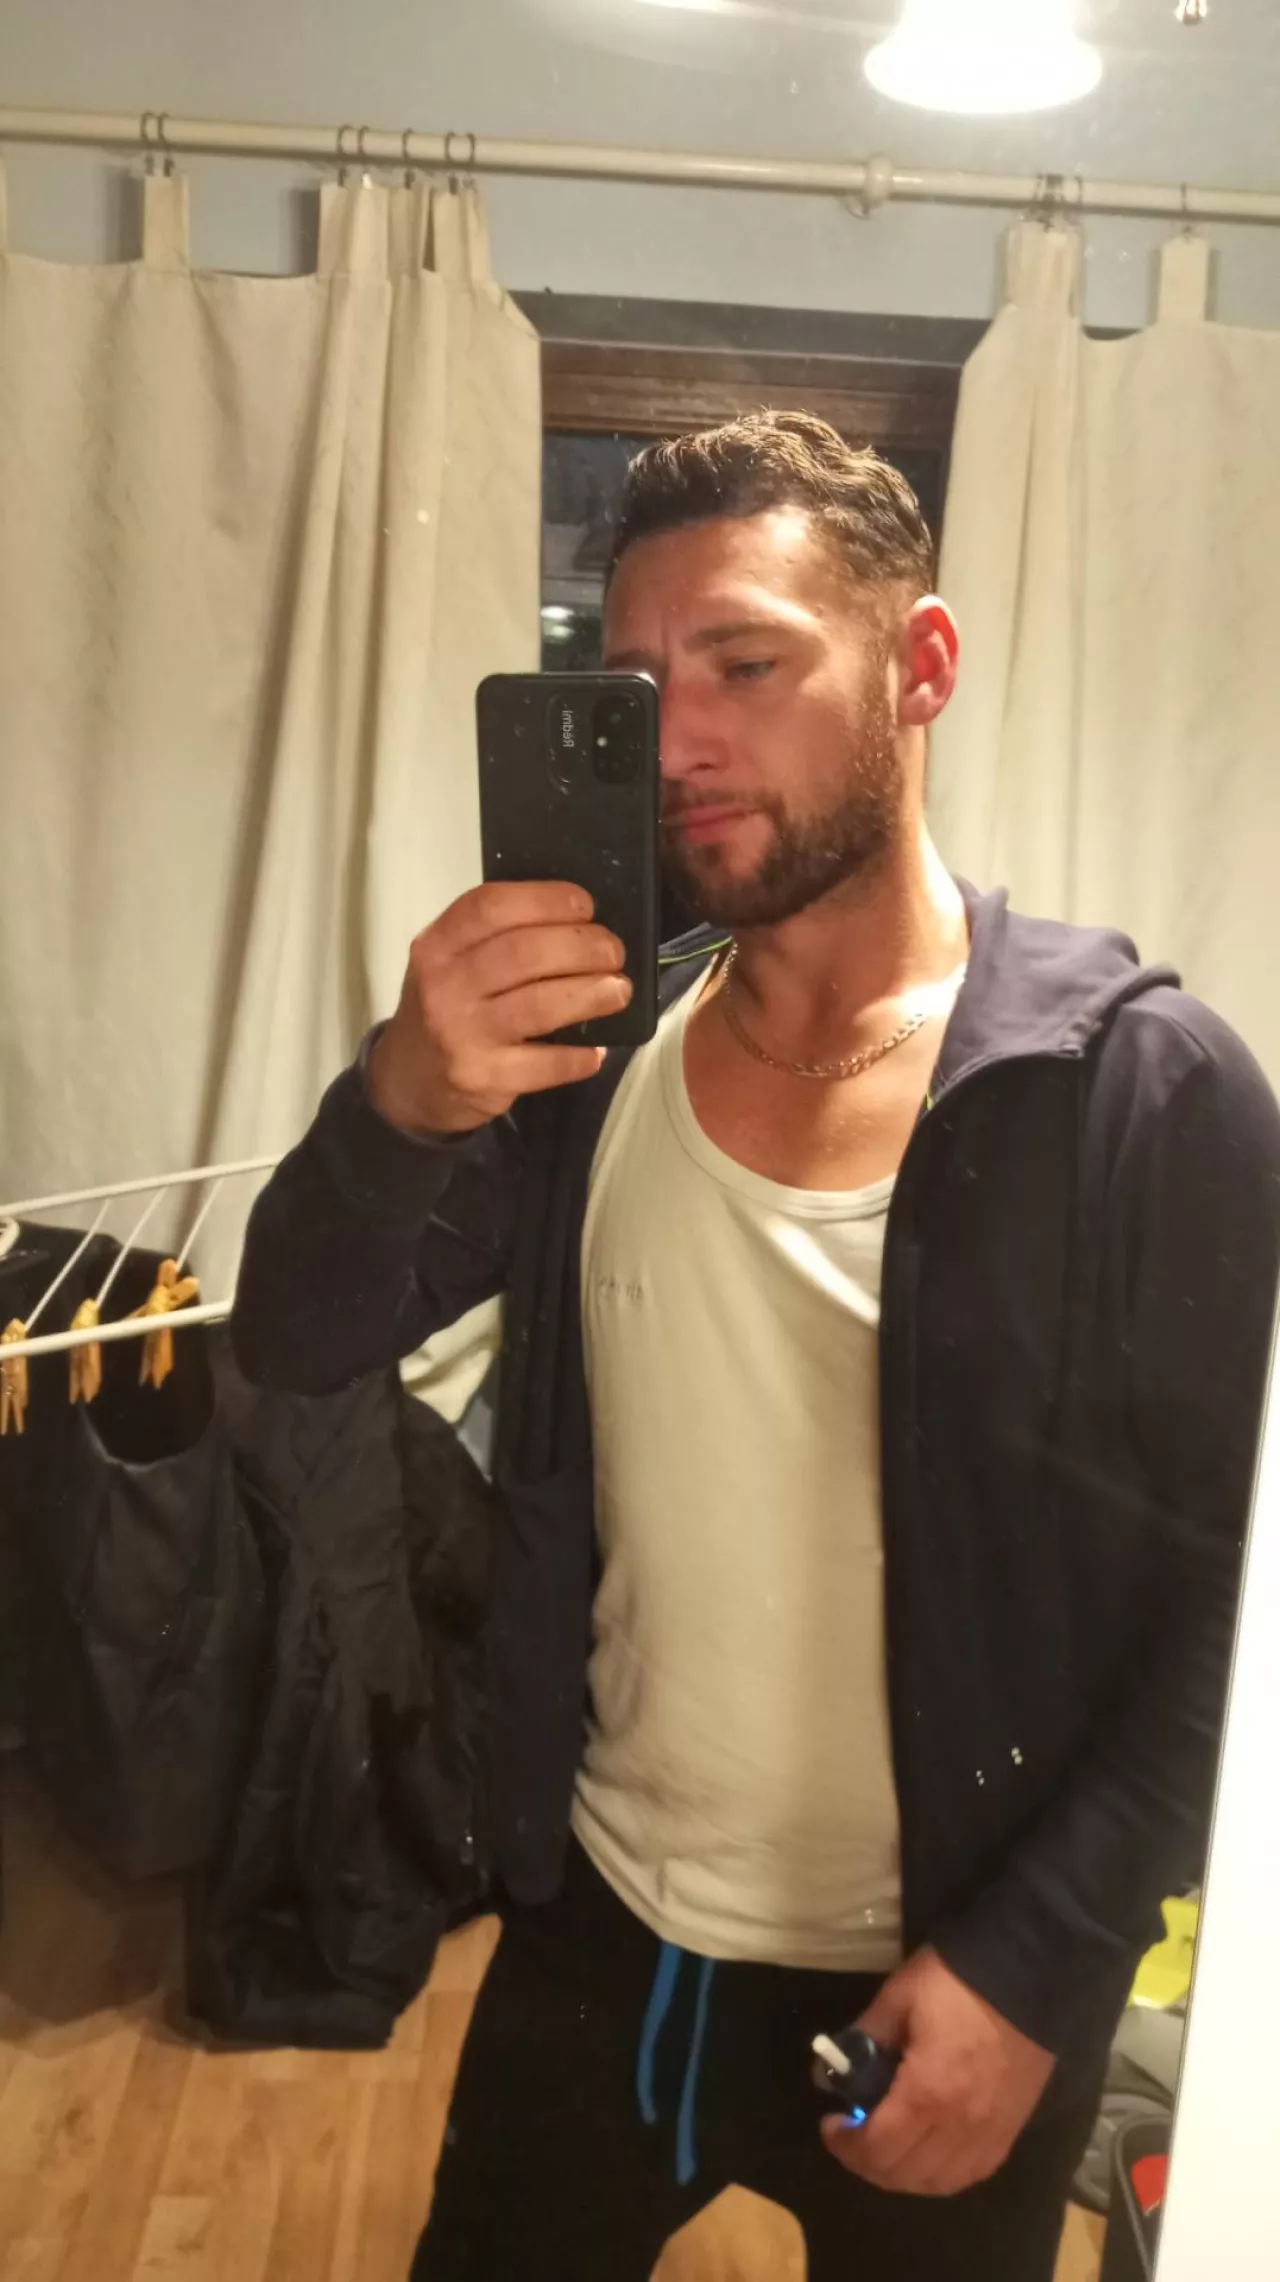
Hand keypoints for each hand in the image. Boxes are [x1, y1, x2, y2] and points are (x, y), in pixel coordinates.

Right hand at [366, 881, 630, 1136]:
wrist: (408, 1081)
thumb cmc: (445, 1007)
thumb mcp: (448, 962)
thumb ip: (494, 938)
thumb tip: (577, 922)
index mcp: (438, 945)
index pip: (492, 907)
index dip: (547, 900)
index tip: (585, 907)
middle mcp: (445, 985)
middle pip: (526, 953)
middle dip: (583, 947)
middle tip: (613, 953)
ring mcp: (463, 1034)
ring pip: (541, 1004)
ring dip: (592, 994)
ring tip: (619, 990)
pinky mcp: (483, 1078)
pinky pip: (545, 1064)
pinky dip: (578, 1056)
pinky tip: (596, 1050)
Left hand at [820, 1947, 1054, 2198]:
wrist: (1029, 1975)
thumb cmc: (958, 1981)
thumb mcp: (900, 1995)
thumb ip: (866, 2034)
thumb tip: (835, 2065)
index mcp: (927, 2093)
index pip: (877, 2148)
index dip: (845, 2145)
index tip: (831, 2124)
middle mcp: (959, 2127)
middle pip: (905, 2174)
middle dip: (867, 2163)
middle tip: (852, 2136)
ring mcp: (990, 2134)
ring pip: (939, 2183)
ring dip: (904, 2174)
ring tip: (887, 2146)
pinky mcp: (1011, 2130)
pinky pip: (972, 2173)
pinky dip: (942, 2174)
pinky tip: (928, 2153)